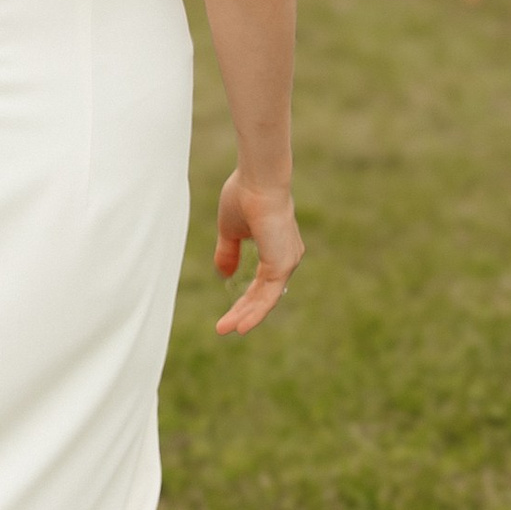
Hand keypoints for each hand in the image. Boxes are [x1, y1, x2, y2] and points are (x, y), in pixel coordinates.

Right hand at [214, 174, 301, 334]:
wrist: (258, 180)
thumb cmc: (244, 196)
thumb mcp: (230, 230)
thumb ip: (228, 253)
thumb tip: (224, 274)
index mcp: (277, 247)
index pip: (261, 282)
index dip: (245, 299)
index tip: (229, 314)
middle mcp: (287, 256)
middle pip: (263, 294)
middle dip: (242, 311)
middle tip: (223, 327)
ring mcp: (287, 261)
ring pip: (266, 299)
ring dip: (246, 316)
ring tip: (226, 330)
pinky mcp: (283, 264)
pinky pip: (268, 296)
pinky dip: (254, 312)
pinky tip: (240, 325)